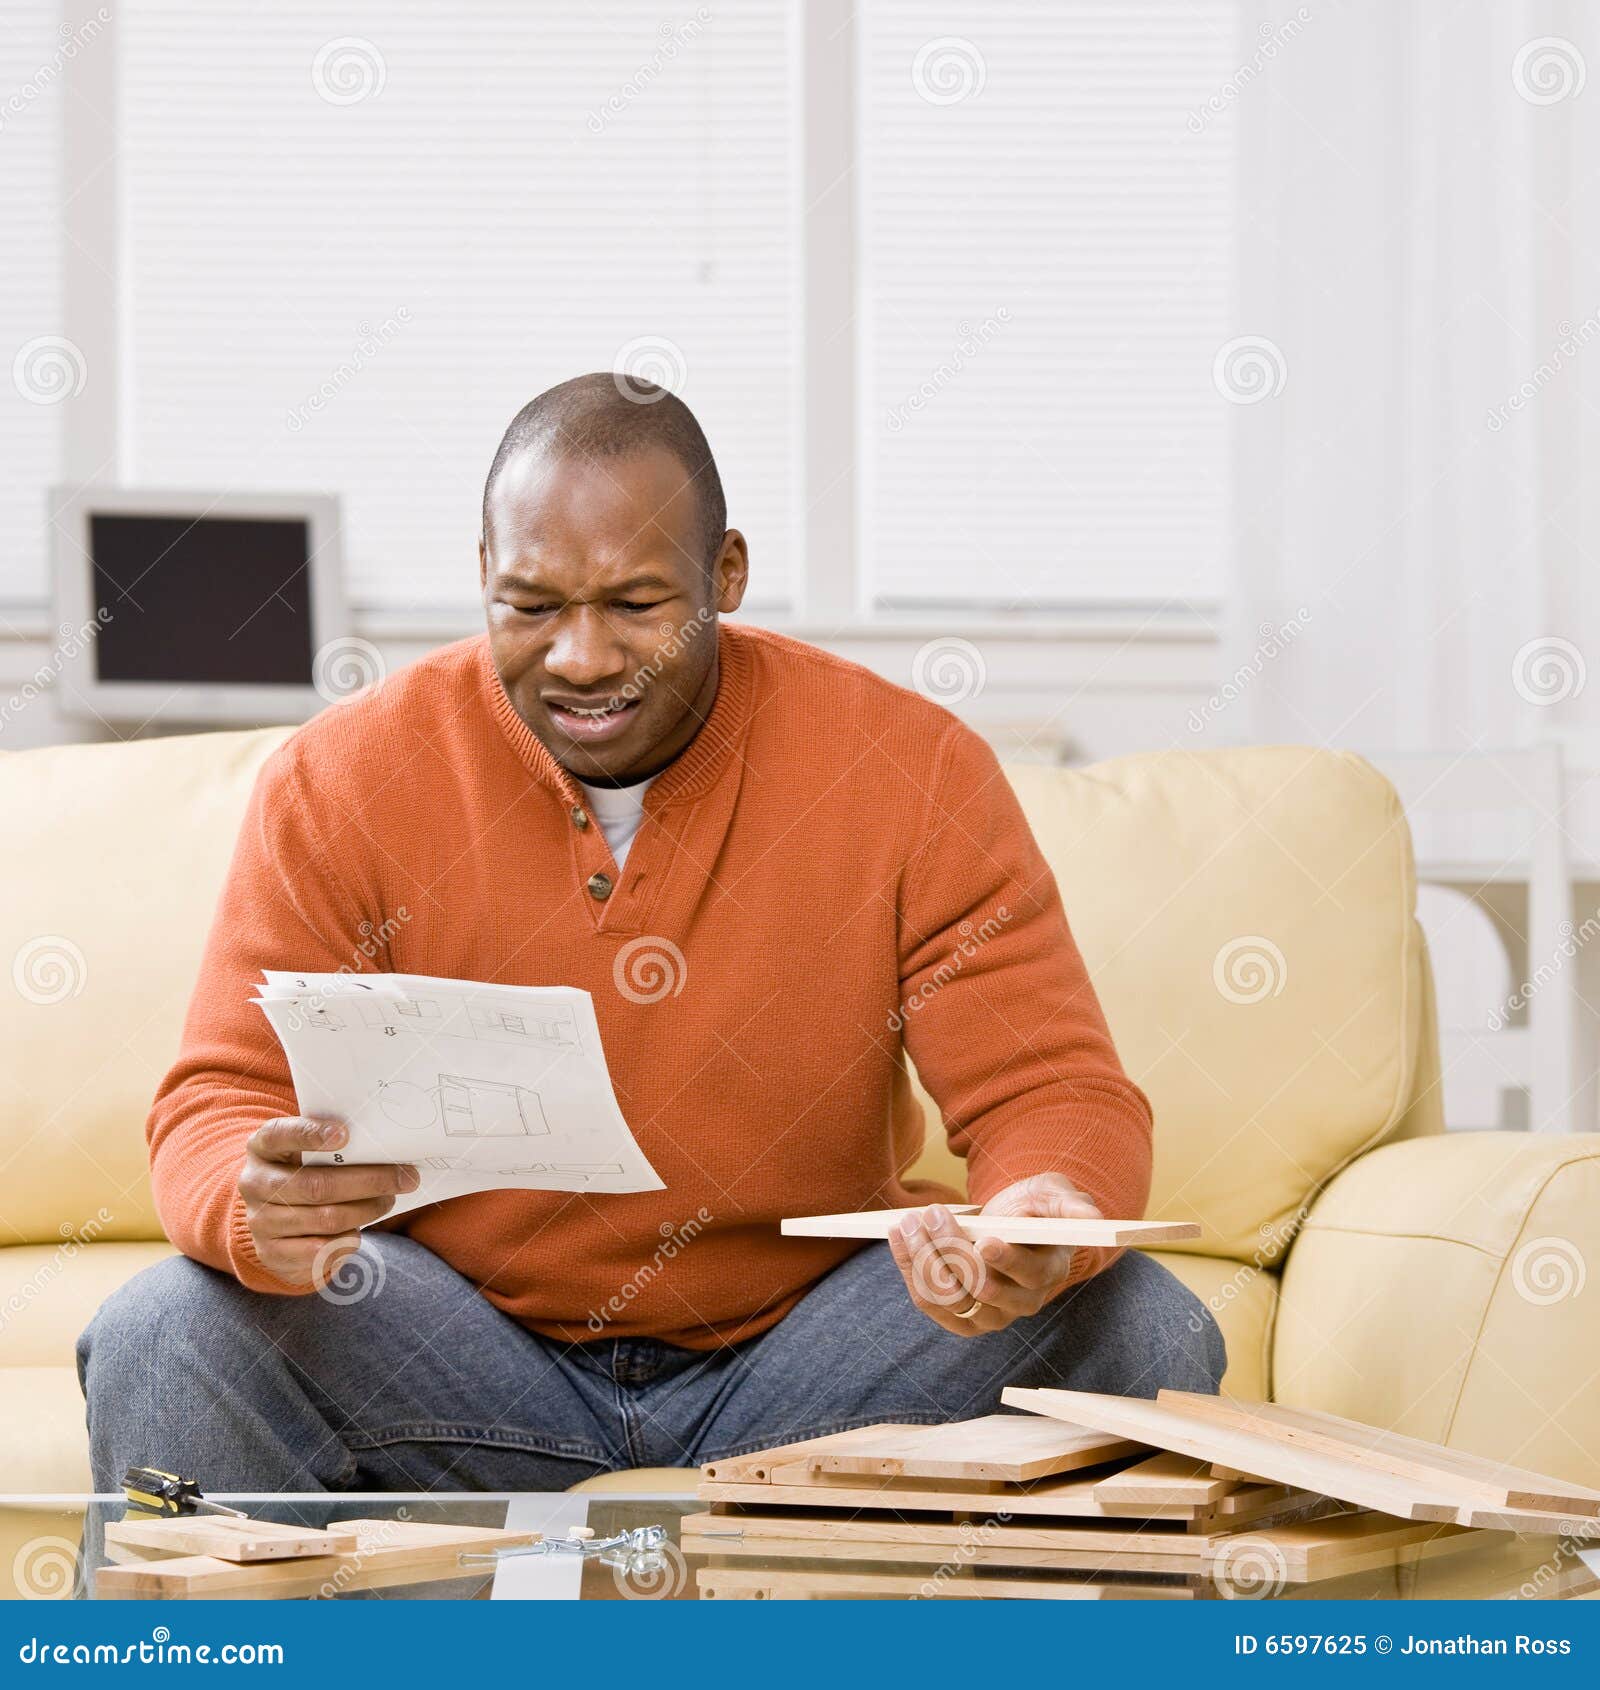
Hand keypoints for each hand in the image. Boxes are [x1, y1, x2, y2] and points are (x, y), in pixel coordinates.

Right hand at [239, 1116, 418, 1288]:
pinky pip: (321, 1250)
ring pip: (326, 1219)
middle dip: (368, 1181)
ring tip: (387, 1200)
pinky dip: (348, 1238)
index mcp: (262, 1147)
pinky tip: (358, 1228)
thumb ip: (337, 1146)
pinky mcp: (271, 1253)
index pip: (278, 1134)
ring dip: (367, 1210)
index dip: (310, 1134)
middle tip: (405, 1178)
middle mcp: (254, 1183)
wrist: (276, 1215)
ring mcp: (260, 1221)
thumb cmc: (306, 1171)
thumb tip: (388, 1149)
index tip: (346, 1134)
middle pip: (317, 1185)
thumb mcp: (310, 1151)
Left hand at [887, 1173, 1100, 1337]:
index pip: (1028, 1277)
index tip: (984, 1239)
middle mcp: (1019, 1302)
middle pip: (981, 1291)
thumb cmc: (1035, 1207)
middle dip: (952, 1251)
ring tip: (910, 1222)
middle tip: (932, 1214)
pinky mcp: (957, 1316)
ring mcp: (987, 1315)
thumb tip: (1093, 1217)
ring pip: (949, 1298)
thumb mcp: (1053, 1195)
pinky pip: (928, 1300)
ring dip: (923, 1259)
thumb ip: (1070, 1204)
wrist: (1010, 1224)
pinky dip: (908, 1268)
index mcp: (1047, 1272)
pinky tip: (899, 1236)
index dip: (1006, 1261)